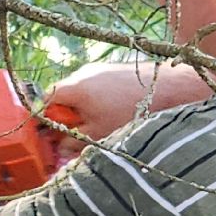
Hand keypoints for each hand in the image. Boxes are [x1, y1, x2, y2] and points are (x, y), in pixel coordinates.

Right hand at [47, 61, 215, 157]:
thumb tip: (61, 147)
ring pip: (81, 91)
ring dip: (84, 109)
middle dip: (66, 116)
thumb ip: (74, 142)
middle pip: (63, 95)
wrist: (170, 88)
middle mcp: (84, 73)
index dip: (45, 118)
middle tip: (74, 134)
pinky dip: (98, 101)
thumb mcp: (99, 134)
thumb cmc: (132, 112)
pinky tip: (114, 113)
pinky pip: (97, 86)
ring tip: (98, 125)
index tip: (50, 134)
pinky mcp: (115, 69)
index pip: (46, 99)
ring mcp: (100, 68)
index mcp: (74, 87)